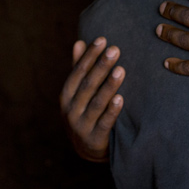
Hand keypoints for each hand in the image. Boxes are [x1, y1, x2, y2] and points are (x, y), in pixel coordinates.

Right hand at [58, 37, 124, 162]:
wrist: (88, 149)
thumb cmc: (86, 112)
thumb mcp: (79, 92)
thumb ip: (79, 69)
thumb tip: (79, 42)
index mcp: (67, 95)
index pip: (78, 71)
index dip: (90, 56)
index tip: (102, 40)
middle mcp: (71, 109)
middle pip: (88, 85)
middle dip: (101, 66)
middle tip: (115, 50)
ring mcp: (81, 125)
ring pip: (96, 102)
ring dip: (109, 86)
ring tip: (121, 70)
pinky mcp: (94, 140)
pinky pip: (104, 123)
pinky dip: (112, 111)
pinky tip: (121, 98)